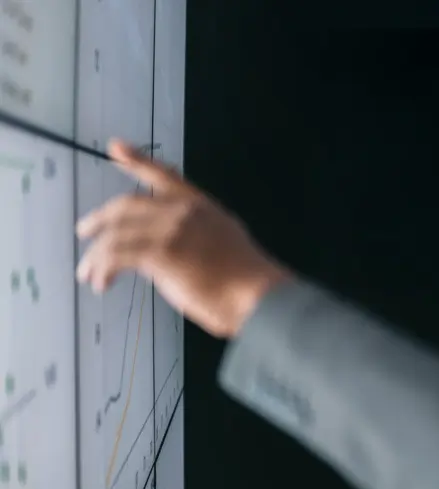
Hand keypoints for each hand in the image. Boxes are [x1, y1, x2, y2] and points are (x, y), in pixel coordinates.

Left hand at [76, 139, 291, 337]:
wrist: (258, 296)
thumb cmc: (248, 280)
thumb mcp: (223, 240)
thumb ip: (193, 234)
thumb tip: (166, 248)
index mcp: (200, 205)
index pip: (162, 175)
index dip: (136, 159)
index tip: (116, 147)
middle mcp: (182, 211)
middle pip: (126, 205)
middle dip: (98, 220)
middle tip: (84, 234)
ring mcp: (171, 230)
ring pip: (116, 234)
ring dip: (96, 255)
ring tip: (89, 273)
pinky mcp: (161, 253)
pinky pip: (118, 256)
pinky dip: (103, 270)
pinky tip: (103, 283)